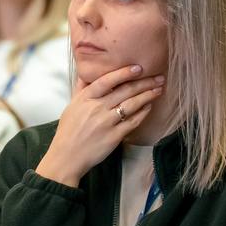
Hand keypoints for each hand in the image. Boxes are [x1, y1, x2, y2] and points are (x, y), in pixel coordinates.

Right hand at [35, 65, 164, 185]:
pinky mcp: (114, 137)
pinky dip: (142, 113)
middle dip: (145, 82)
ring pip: (132, 105)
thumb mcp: (71, 106)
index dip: (124, 73)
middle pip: (125, 91)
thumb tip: (86, 71)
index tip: (138, 68)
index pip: (107, 80)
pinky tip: (149, 107)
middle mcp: (97, 108)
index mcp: (86, 98)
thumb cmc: (68, 131)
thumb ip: (81, 88)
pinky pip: (133, 122)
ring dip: (148, 95)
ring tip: (158, 89)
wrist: (67, 157)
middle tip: (159, 77)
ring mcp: (106, 123)